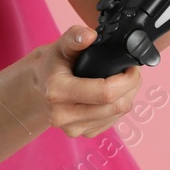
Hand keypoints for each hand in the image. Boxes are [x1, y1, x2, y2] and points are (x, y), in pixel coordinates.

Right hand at [25, 26, 142, 138]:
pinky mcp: (83, 133)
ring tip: (124, 81)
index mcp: (57, 91)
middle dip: (131, 87)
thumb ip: (74, 37)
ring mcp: (73, 128)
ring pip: (117, 115)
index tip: (132, 68)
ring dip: (128, 97)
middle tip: (132, 72)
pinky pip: (112, 123)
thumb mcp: (59, 46)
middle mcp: (63, 115)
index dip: (126, 80)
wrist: (37, 89)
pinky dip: (119, 107)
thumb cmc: (51, 66)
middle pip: (115, 106)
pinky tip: (115, 94)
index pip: (104, 93)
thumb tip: (89, 35)